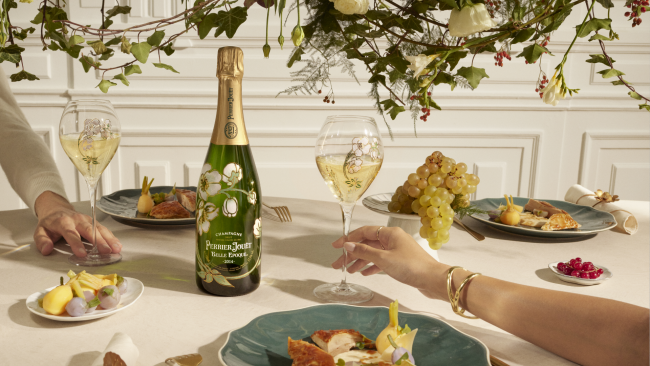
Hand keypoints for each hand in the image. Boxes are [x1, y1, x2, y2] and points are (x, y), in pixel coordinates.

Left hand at [33, 191, 121, 256]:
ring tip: (116, 249)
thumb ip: (42, 241)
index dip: (76, 243)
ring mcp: (88, 220)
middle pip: (90, 230)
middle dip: (99, 241)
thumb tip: (46, 250)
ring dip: (109, 239)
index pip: (71, 233)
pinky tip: (117, 245)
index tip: (82, 254)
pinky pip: (104, 229)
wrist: (57, 210)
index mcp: (63, 222)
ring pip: (99, 229)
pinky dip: (111, 237)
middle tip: (106, 251)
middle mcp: (78, 219)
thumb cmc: (50, 223)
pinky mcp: (94, 222)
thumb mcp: (40, 231)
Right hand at [331, 226, 449, 299]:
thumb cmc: (410, 267)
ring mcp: (397, 250)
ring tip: (348, 271)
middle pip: (367, 243)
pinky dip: (372, 266)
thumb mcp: (384, 259)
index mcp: (390, 233)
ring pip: (374, 253)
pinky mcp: (401, 262)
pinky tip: (364, 273)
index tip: (335, 246)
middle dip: (352, 253)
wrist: (433, 280)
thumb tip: (347, 245)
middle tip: (337, 263)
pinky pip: (381, 261)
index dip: (348, 239)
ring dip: (360, 261)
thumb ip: (364, 251)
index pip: (364, 232)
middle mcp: (393, 239)